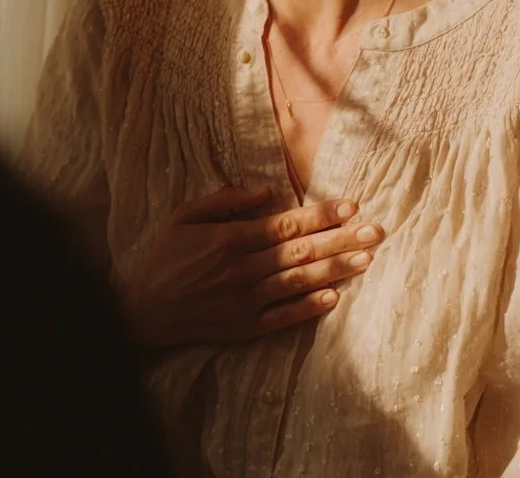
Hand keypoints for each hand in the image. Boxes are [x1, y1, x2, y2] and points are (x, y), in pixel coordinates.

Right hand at [125, 186, 382, 348]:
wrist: (143, 311)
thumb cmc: (165, 257)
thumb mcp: (184, 216)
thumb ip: (225, 201)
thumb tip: (266, 191)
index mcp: (228, 239)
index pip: (284, 224)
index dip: (320, 215)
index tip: (350, 205)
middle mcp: (241, 270)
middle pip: (299, 251)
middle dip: (341, 239)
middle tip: (376, 230)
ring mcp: (244, 302)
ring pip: (298, 282)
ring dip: (335, 270)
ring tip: (367, 260)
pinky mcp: (243, 328)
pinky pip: (282, 317)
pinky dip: (308, 307)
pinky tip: (334, 297)